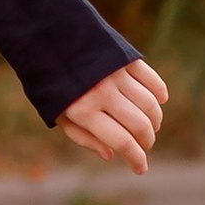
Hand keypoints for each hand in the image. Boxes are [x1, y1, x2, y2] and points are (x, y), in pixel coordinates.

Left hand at [55, 58, 168, 178]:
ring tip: (150, 126)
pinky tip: (159, 102)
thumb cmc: (49, 80)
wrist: (45, 35)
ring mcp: (115, 74)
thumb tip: (110, 155)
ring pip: (150, 104)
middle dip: (147, 142)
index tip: (140, 169)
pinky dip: (160, 93)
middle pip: (140, 126)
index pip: (122, 142)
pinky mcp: (125, 57)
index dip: (136, 159)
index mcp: (83, 111)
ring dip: (155, 120)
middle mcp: (101, 93)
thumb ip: (82, 136)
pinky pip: (152, 80)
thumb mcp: (55, 113)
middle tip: (145, 145)